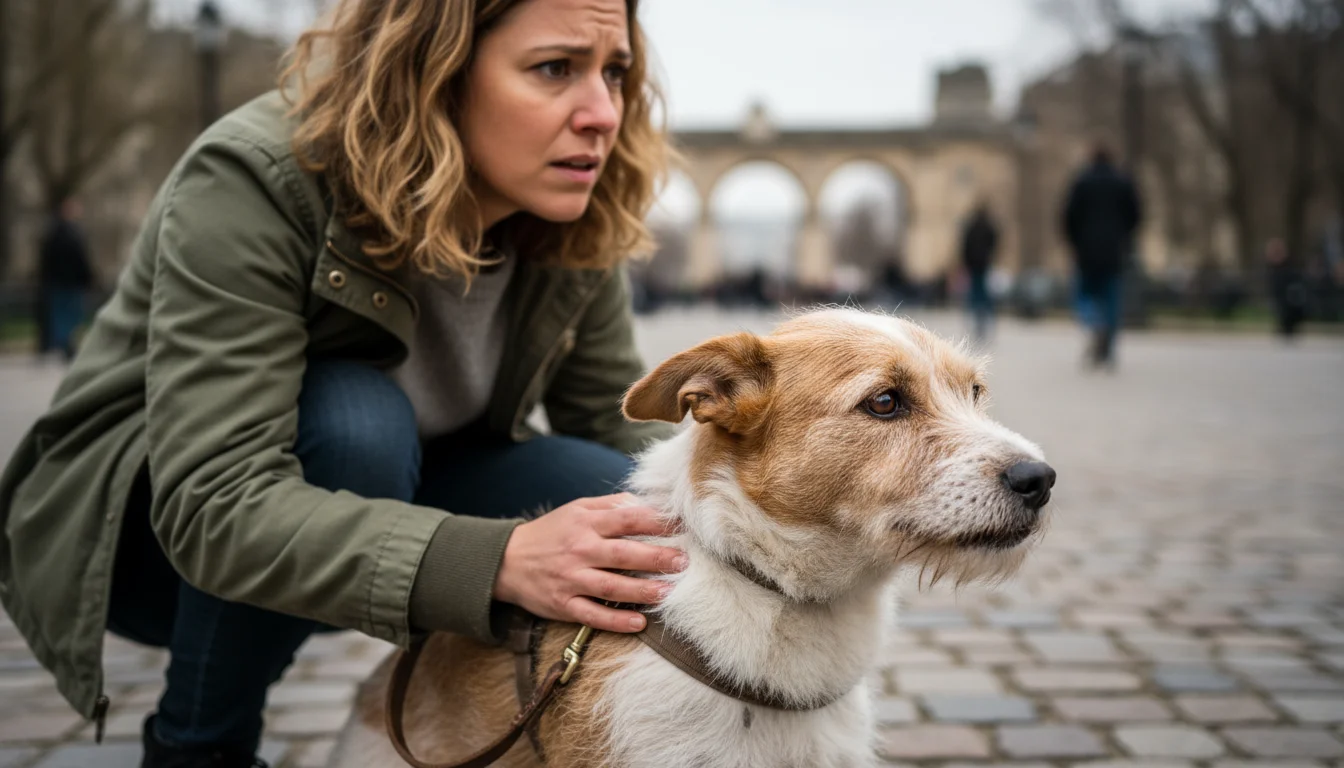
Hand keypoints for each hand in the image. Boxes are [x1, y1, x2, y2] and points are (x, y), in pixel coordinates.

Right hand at [493, 493, 685, 632]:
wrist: (506, 561)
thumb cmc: (550, 533)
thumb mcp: (576, 509)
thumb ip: (610, 505)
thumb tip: (646, 504)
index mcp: (585, 523)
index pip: (627, 519)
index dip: (656, 522)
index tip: (681, 527)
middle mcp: (580, 550)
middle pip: (624, 554)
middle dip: (656, 558)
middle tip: (683, 562)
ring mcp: (571, 579)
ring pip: (612, 586)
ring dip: (642, 591)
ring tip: (668, 593)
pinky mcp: (563, 604)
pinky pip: (593, 614)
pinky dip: (616, 620)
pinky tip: (638, 622)